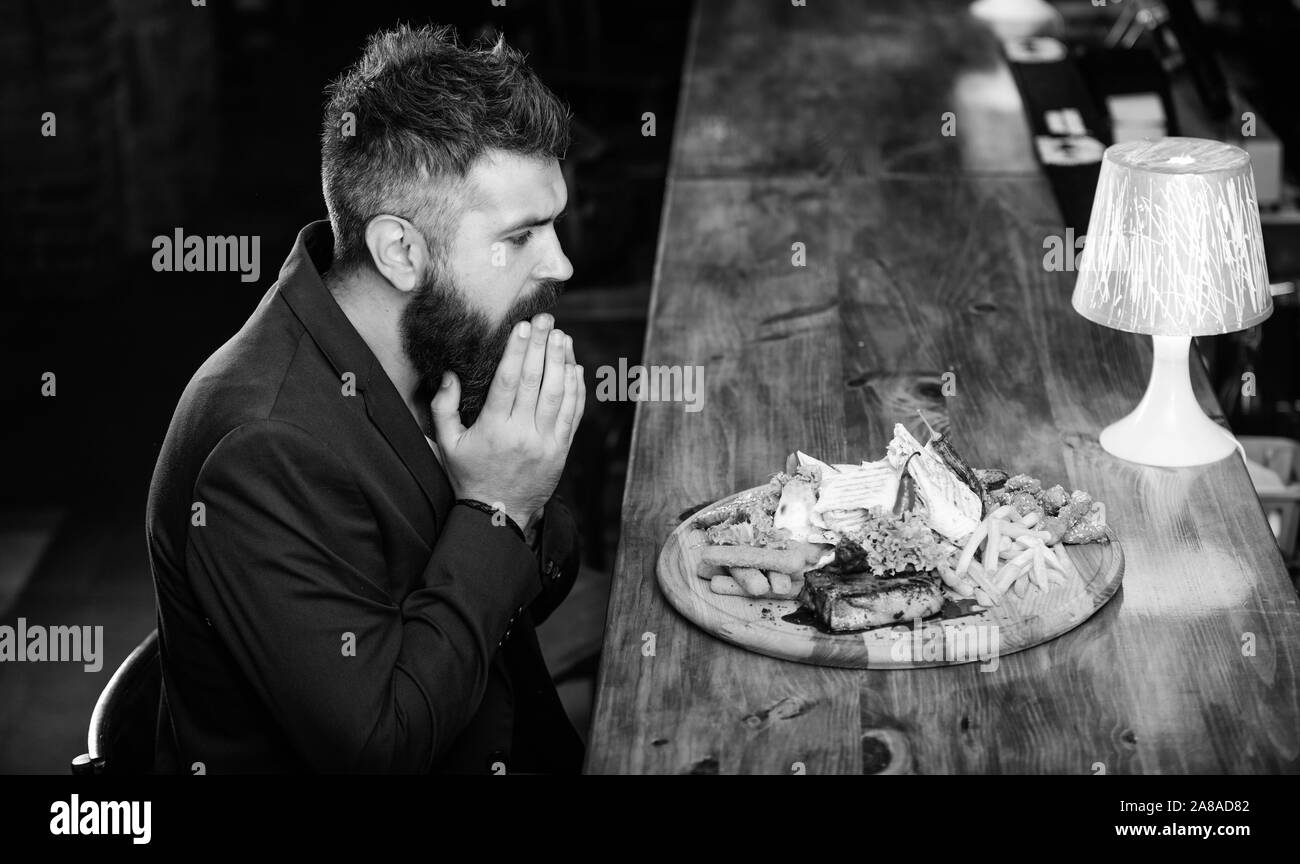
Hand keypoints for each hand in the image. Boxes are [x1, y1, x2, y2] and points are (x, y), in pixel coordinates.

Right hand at [430, 312, 584, 529]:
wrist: (498, 514)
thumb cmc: (469, 476)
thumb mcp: (447, 444)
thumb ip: (444, 407)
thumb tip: (451, 374)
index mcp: (494, 428)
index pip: (508, 381)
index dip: (517, 350)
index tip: (523, 326)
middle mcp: (522, 433)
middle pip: (536, 381)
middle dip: (542, 346)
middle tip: (547, 320)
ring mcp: (546, 442)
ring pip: (559, 394)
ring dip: (562, 362)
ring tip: (562, 336)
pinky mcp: (561, 450)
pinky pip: (573, 414)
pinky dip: (577, 389)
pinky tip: (574, 366)